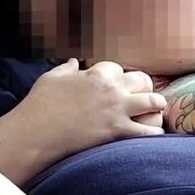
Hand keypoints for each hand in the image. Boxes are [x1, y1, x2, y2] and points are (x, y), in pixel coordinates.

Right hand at [21, 59, 166, 163]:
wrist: (36, 133)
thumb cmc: (39, 105)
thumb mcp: (51, 79)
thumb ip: (65, 69)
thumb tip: (72, 62)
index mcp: (96, 74)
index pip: (118, 68)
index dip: (118, 76)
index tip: (117, 84)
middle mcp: (111, 89)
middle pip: (142, 80)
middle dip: (145, 87)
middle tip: (145, 96)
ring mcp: (117, 110)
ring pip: (153, 102)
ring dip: (157, 106)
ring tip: (157, 111)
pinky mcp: (118, 131)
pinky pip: (148, 130)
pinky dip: (154, 131)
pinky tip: (155, 133)